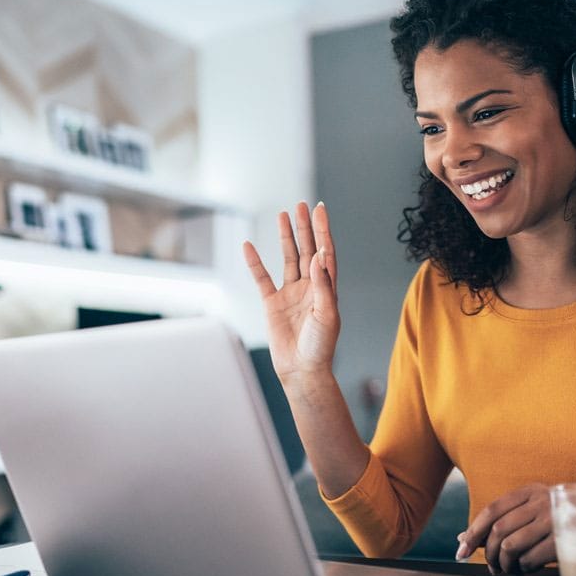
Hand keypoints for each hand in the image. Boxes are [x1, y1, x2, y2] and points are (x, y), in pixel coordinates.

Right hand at [243, 202, 339, 379]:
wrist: (302, 370)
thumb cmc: (320, 346)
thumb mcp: (326, 314)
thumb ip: (322, 284)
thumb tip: (318, 254)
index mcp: (326, 288)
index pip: (325, 252)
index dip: (323, 230)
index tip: (320, 209)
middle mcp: (309, 287)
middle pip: (307, 249)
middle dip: (304, 227)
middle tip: (301, 205)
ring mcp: (290, 294)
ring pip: (287, 258)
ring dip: (286, 237)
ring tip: (283, 215)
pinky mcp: (272, 304)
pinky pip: (262, 278)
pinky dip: (255, 262)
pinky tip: (248, 245)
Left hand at [455, 483, 554, 574]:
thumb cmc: (561, 520)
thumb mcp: (534, 512)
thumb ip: (502, 521)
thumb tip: (464, 538)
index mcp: (530, 492)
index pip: (492, 510)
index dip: (473, 532)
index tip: (462, 551)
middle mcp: (541, 502)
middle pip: (498, 529)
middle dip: (489, 553)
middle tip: (492, 566)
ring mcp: (554, 521)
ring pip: (510, 546)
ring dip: (504, 564)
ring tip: (508, 568)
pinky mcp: (563, 542)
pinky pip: (529, 559)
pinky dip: (523, 569)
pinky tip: (527, 568)